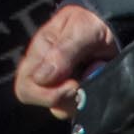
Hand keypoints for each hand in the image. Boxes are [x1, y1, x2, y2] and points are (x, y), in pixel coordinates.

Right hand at [14, 3, 118, 118]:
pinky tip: (96, 80)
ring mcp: (59, 87)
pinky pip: (78, 109)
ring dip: (81, 98)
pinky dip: (92, 99)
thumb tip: (42, 78)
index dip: (48, 94)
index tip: (72, 84)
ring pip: (61, 110)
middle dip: (65, 99)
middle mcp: (44, 76)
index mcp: (37, 57)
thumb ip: (62, 52)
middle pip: (43, 103)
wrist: (107, 24)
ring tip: (92, 74)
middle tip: (82, 83)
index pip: (25, 88)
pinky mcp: (74, 95)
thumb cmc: (86, 23)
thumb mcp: (78, 30)